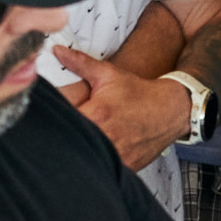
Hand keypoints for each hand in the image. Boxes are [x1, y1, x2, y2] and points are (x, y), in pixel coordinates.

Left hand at [44, 42, 188, 169]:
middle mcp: (107, 137)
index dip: (53, 121)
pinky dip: (97, 163)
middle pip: (72, 144)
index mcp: (98, 114)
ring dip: (81, 151)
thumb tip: (57, 51)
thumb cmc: (138, 92)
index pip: (64, 122)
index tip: (50, 118)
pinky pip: (103, 169)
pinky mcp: (125, 167)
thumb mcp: (109, 74)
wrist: (170, 110)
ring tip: (79, 142)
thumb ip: (80, 63)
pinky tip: (95, 153)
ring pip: (86, 160)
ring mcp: (117, 156)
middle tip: (59, 133)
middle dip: (65, 138)